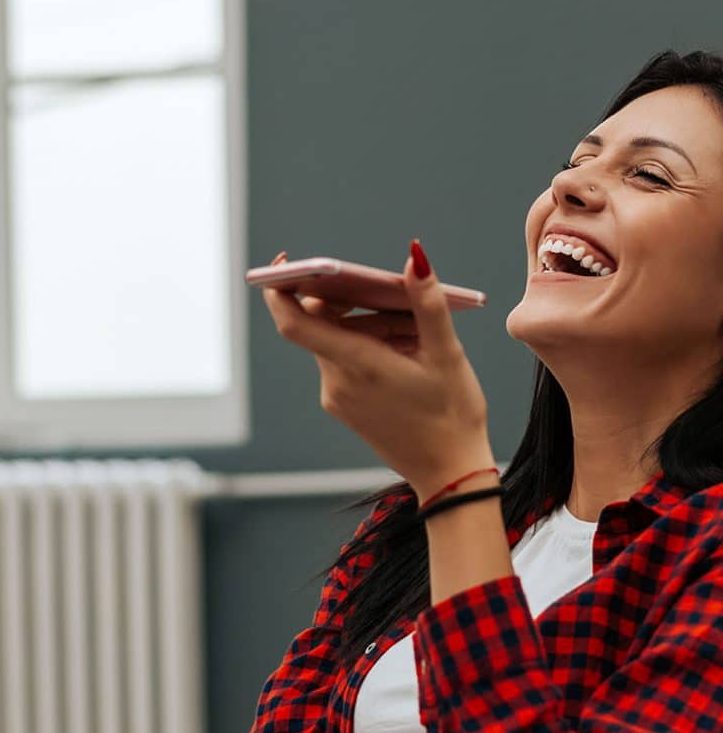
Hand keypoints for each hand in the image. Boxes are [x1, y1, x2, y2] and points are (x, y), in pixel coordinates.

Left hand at [261, 243, 493, 501]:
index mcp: (357, 365)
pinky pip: (343, 362)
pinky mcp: (343, 406)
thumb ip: (428, 302)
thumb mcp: (447, 354)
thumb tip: (414, 257)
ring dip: (367, 326)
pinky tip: (404, 355)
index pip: (293, 323)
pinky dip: (366, 347)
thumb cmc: (452, 416)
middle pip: (322, 323)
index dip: (279, 288)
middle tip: (396, 302)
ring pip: (336, 341)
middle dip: (354, 303)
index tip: (283, 262)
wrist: (449, 475)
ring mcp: (337, 397)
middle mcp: (336, 382)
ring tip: (413, 337)